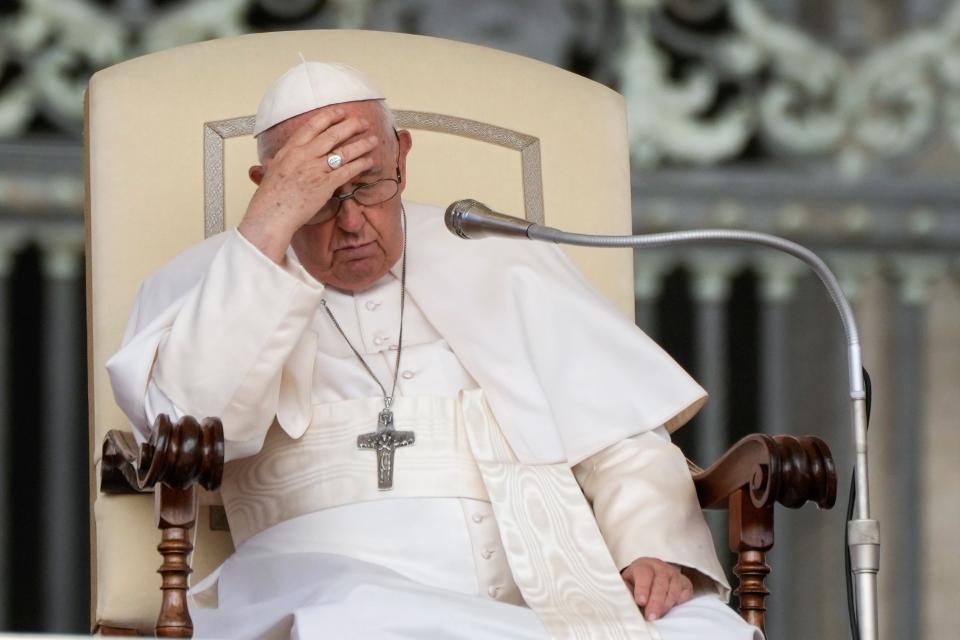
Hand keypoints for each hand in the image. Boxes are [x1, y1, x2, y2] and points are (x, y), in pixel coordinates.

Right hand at [239, 109, 379, 261]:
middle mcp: (304, 155)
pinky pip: (347, 171)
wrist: (271, 215)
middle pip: (333, 134)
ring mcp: (315, 169)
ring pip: (344, 151)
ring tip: (373, 140)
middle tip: (364, 122)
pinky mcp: (325, 185)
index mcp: (291, 149)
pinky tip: (369, 161)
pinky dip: (360, 165)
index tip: (341, 112)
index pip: (313, 125)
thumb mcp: (270, 171)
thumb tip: (271, 160)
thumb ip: (276, 162)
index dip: (330, 116)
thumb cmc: (269, 198)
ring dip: (361, 144)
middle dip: (351, 126)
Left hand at [620, 557, 692, 620]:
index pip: (643, 575)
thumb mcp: (627, 583)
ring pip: (673, 589)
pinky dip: (680, 602)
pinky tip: (672, 608)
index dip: (642, 588)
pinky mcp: (685, 583)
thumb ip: (625, 590)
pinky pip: (685, 593)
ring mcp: (674, 574)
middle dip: (655, 602)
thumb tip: (623, 601)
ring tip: (660, 615)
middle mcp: (660, 567)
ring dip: (666, 604)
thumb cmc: (636, 582)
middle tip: (651, 616)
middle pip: (660, 583)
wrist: (651, 574)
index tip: (641, 602)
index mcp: (643, 565)